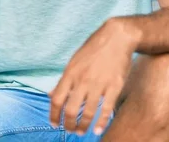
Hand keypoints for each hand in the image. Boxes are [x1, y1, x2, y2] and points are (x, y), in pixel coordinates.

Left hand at [49, 18, 137, 135]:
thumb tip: (51, 94)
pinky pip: (106, 109)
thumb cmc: (94, 48)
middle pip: (71, 110)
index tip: (54, 124)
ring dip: (83, 126)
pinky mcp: (114, 86)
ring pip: (88, 113)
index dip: (53, 115)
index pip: (57, 100)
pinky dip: (101, 123)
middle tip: (70, 130)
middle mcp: (83, 80)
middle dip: (68, 124)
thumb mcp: (74, 61)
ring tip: (81, 131)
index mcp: (70, 73)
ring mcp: (99, 84)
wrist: (117, 37)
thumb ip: (64, 80)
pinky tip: (97, 130)